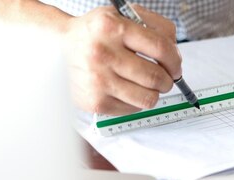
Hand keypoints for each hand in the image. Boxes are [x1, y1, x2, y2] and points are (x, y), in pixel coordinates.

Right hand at [64, 5, 181, 114]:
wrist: (57, 49)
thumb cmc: (95, 34)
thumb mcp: (122, 15)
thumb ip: (155, 26)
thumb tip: (175, 56)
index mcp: (112, 27)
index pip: (160, 48)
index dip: (175, 61)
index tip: (176, 66)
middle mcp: (103, 54)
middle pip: (156, 77)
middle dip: (168, 80)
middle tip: (165, 79)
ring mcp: (98, 81)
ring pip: (147, 98)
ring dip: (154, 93)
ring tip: (148, 86)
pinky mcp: (94, 101)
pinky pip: (131, 109)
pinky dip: (136, 102)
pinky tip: (128, 91)